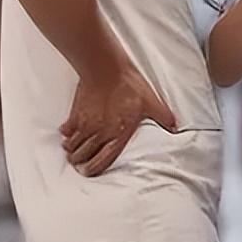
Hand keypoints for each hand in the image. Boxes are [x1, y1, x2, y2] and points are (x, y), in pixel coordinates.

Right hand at [60, 63, 177, 176]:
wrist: (106, 68)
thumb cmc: (128, 84)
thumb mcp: (150, 101)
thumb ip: (162, 116)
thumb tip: (175, 127)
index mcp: (117, 135)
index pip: (102, 162)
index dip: (94, 170)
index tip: (90, 173)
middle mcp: (99, 134)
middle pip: (83, 157)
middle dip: (80, 163)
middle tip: (80, 164)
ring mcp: (85, 125)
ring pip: (73, 146)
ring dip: (72, 151)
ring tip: (73, 151)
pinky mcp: (75, 114)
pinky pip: (66, 131)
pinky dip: (66, 134)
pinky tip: (68, 133)